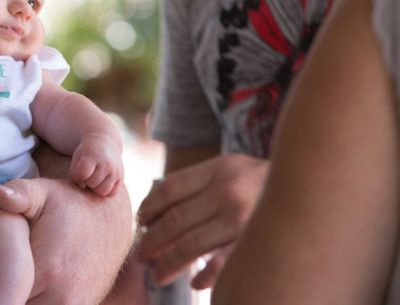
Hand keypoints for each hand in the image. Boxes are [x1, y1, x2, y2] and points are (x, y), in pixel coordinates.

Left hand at [0, 175, 131, 303]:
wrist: (110, 219)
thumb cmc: (68, 204)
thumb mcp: (41, 192)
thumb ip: (17, 193)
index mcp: (47, 271)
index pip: (4, 294)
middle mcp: (62, 297)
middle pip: (15, 304)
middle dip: (3, 294)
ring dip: (18, 298)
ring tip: (8, 279)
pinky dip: (34, 299)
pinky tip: (27, 284)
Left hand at [70, 133, 123, 197]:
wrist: (104, 142)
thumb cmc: (86, 153)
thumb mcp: (77, 157)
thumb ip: (74, 174)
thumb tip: (83, 187)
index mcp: (93, 155)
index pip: (83, 174)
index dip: (78, 174)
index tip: (80, 168)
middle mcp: (107, 163)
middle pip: (92, 184)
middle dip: (87, 180)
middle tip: (88, 172)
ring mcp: (116, 171)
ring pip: (103, 192)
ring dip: (96, 188)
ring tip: (94, 178)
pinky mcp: (121, 178)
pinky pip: (111, 194)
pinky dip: (105, 191)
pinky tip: (102, 181)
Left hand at [138, 154, 267, 287]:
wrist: (311, 185)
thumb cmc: (257, 181)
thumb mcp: (228, 169)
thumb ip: (196, 184)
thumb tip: (153, 214)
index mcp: (216, 170)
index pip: (168, 189)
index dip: (148, 208)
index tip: (141, 223)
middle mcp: (228, 192)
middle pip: (174, 221)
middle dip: (152, 242)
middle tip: (140, 256)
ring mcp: (243, 219)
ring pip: (191, 246)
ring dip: (168, 264)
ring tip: (156, 274)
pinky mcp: (256, 242)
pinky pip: (222, 264)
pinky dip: (205, 277)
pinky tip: (195, 283)